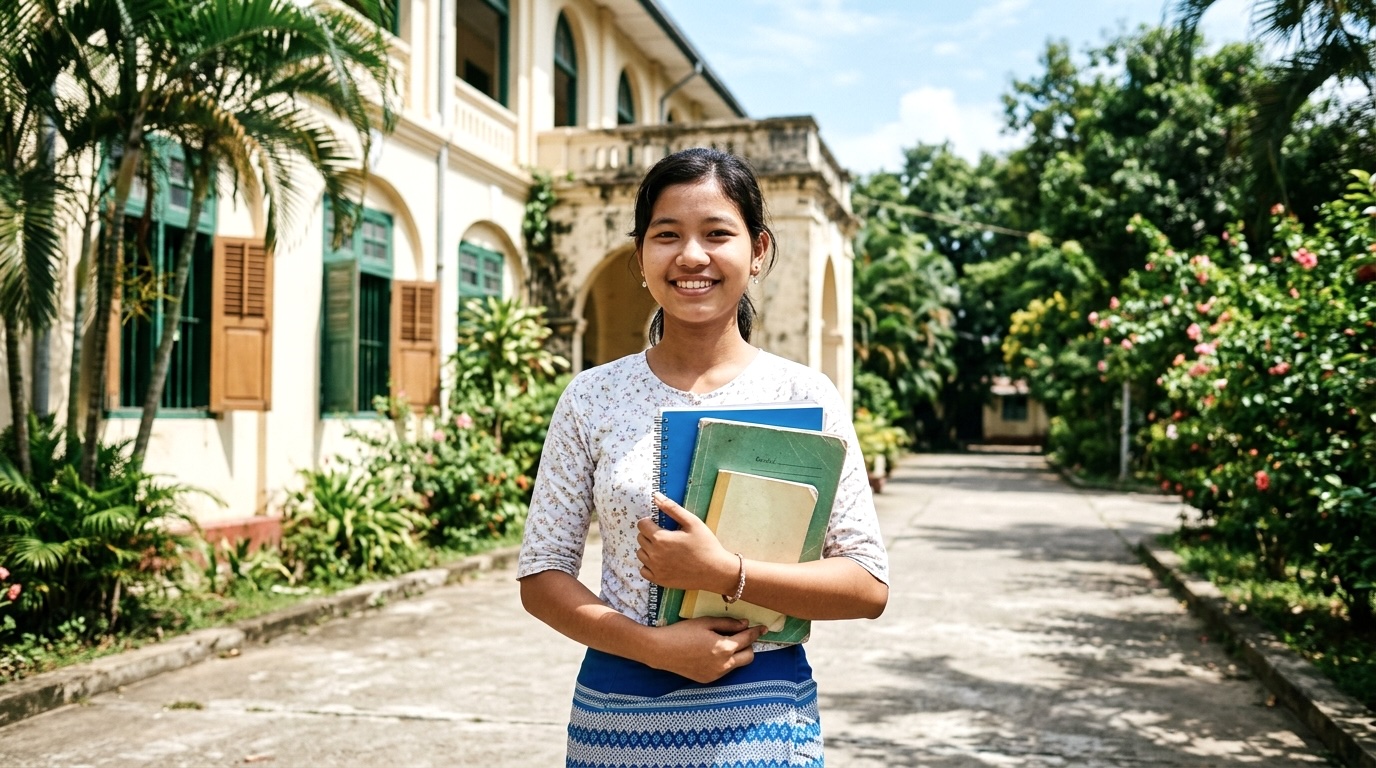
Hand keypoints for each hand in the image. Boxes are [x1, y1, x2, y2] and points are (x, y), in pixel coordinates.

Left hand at [636, 492, 736, 592]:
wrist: (715, 571)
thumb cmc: (706, 545)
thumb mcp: (692, 522)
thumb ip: (672, 508)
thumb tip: (656, 496)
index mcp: (661, 538)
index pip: (641, 525)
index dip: (649, 522)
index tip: (660, 524)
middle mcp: (654, 554)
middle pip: (640, 538)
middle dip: (649, 534)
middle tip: (665, 535)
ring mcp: (655, 569)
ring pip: (640, 554)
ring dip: (648, 549)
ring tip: (664, 548)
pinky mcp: (658, 580)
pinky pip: (643, 570)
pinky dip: (649, 565)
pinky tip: (661, 561)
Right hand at [651, 616, 767, 683]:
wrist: (661, 650)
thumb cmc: (682, 632)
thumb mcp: (706, 622)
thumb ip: (728, 623)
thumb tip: (745, 624)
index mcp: (724, 648)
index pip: (747, 639)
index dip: (756, 632)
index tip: (763, 628)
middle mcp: (724, 664)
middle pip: (749, 656)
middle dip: (749, 645)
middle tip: (742, 636)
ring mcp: (716, 674)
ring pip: (737, 665)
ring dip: (737, 654)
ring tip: (724, 643)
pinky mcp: (708, 680)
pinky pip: (724, 670)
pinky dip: (725, 662)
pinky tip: (712, 653)